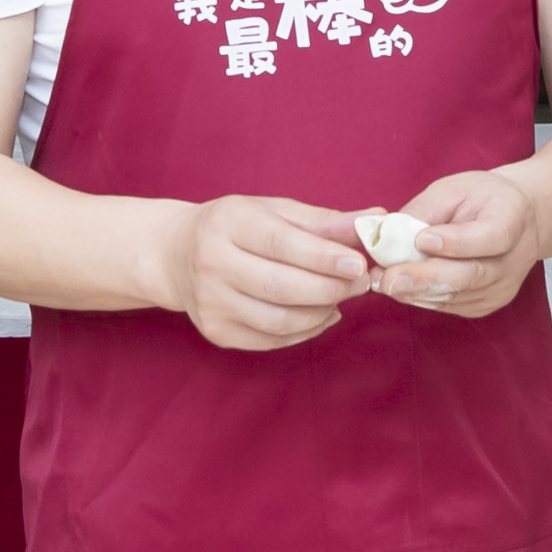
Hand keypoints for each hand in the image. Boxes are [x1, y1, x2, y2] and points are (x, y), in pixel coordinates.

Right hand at [152, 193, 371, 350]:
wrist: (176, 254)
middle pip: (282, 287)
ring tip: (340, 297)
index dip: (324, 257)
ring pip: (280, 321)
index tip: (359, 264)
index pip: (281, 243)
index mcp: (227, 224)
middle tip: (362, 283)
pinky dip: (306, 331)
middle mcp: (212, 263)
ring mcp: (210, 303)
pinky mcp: (216, 332)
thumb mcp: (274, 211)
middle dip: (331, 288)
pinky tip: (320, 314)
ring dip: (322, 312)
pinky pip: (272, 340)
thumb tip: (375, 221)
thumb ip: (324, 220)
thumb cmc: (235, 227)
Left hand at [370, 167, 545, 317]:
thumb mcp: (455, 188)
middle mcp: (514, 258)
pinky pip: (452, 305)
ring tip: (383, 283)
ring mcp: (503, 287)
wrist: (518, 219)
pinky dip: (424, 298)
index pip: (490, 237)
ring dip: (417, 292)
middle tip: (388, 279)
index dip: (456, 242)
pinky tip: (401, 289)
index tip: (421, 239)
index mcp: (512, 218)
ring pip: (458, 295)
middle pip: (471, 274)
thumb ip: (425, 210)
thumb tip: (388, 233)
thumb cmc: (481, 198)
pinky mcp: (487, 303)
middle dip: (425, 278)